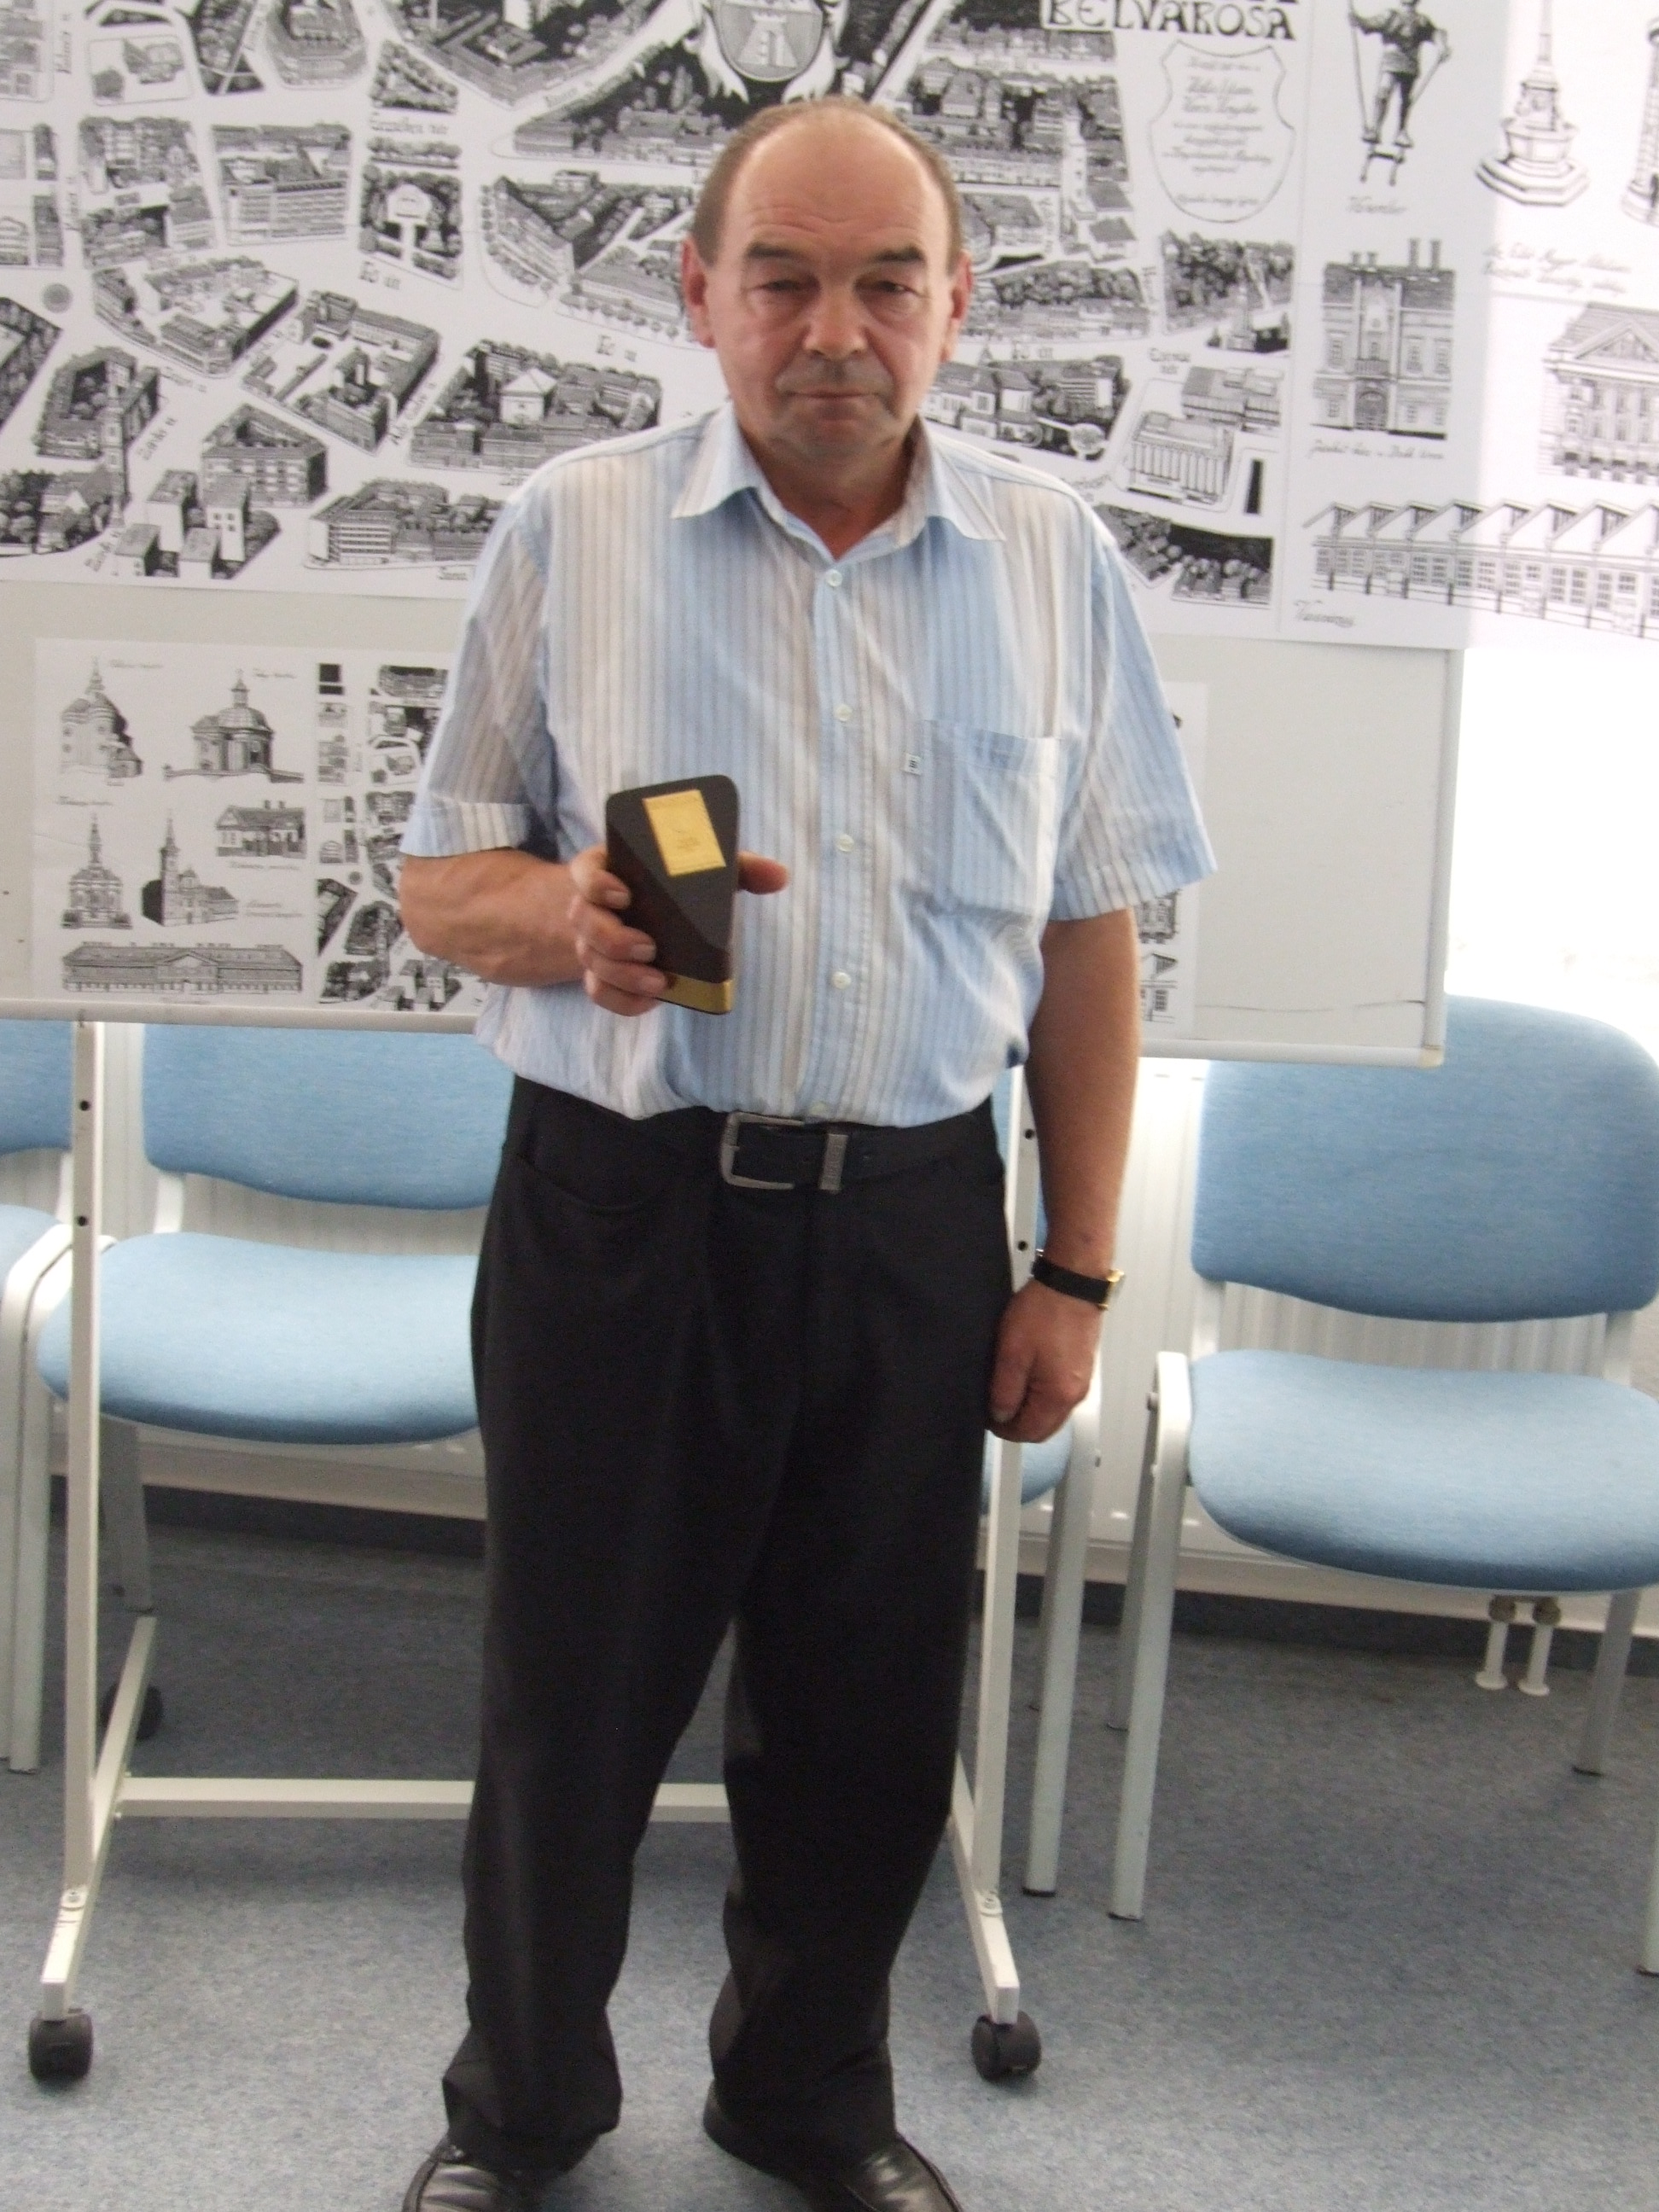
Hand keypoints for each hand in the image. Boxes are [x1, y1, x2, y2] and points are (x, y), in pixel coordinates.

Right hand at [566, 844, 788, 1016]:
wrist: (650, 919)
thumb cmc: (677, 888)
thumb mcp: (703, 873)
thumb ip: (737, 868)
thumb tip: (778, 875)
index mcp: (610, 870)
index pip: (586, 872)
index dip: (597, 884)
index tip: (624, 894)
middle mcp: (592, 906)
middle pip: (583, 920)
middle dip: (613, 938)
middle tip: (649, 947)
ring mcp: (591, 943)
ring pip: (591, 960)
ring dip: (622, 974)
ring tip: (658, 981)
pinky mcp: (601, 975)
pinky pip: (599, 992)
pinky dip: (623, 1001)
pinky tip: (651, 1001)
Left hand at [987, 1280, 1101, 1442]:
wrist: (1072, 1282)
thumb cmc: (1044, 1312)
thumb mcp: (1012, 1353)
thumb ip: (1005, 1391)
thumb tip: (1001, 1416)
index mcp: (1058, 1396)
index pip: (1029, 1433)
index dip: (1005, 1430)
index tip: (988, 1418)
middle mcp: (1075, 1395)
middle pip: (1044, 1428)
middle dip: (1019, 1425)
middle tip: (996, 1409)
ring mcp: (1082, 1382)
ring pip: (1053, 1413)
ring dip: (1031, 1410)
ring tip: (1009, 1391)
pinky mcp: (1082, 1368)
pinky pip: (1060, 1395)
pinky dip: (1043, 1397)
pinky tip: (1028, 1378)